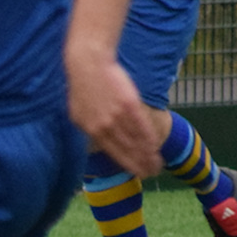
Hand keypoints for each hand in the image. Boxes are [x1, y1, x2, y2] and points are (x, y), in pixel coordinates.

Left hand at [66, 52, 164, 176]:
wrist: (88, 63)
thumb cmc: (83, 85)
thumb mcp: (79, 112)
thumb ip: (90, 128)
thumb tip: (96, 141)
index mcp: (90, 131)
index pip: (112, 153)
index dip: (127, 164)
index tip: (138, 172)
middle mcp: (103, 127)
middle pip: (126, 151)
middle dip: (140, 165)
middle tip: (152, 173)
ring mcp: (116, 117)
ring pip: (135, 142)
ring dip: (148, 156)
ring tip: (158, 164)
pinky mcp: (129, 106)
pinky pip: (142, 127)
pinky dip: (150, 139)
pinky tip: (157, 147)